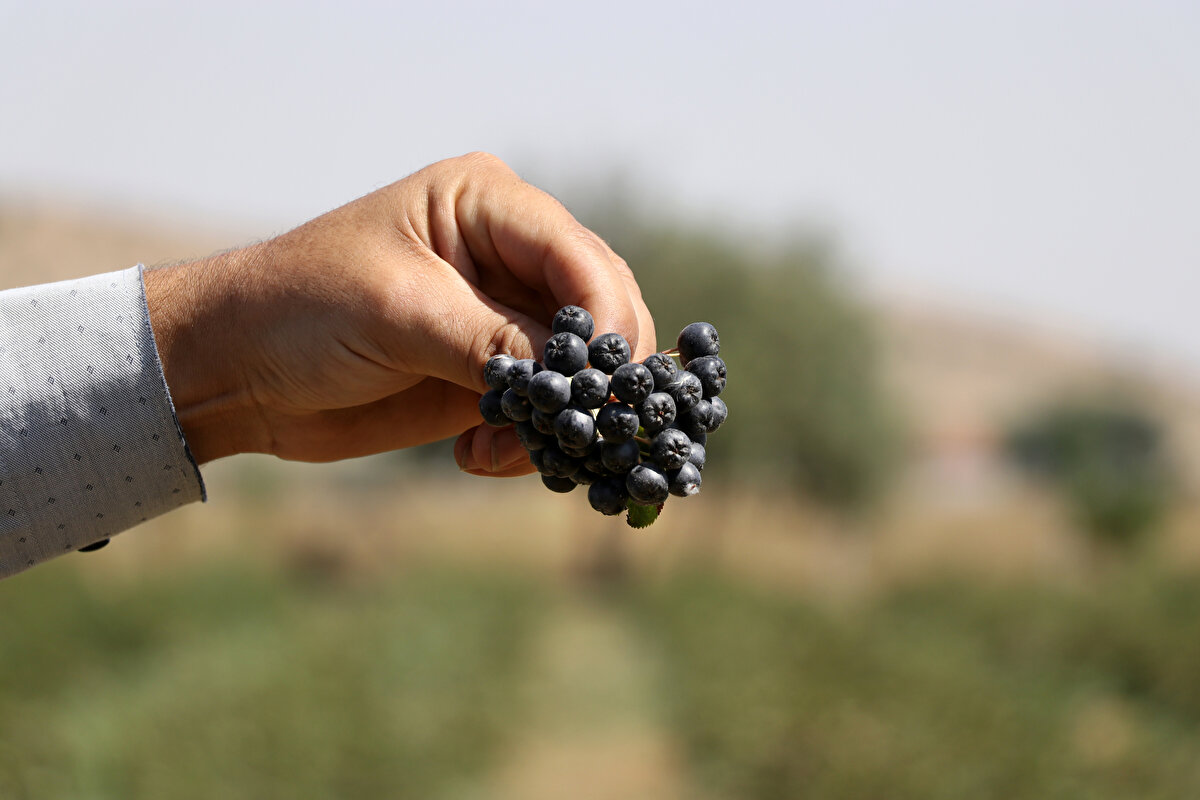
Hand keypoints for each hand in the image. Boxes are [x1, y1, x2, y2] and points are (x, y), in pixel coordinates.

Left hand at [144, 152, 655, 475]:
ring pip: (579, 371)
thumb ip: (492, 343)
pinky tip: (476, 456)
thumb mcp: (399, 313)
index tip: (607, 379)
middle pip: (598, 312)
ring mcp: (502, 317)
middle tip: (574, 428)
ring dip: (560, 418)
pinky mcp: (489, 374)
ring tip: (506, 450)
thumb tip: (576, 380)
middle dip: (591, 376)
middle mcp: (507, 255)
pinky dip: (531, 442)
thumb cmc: (300, 310)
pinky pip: (544, 411)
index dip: (605, 316)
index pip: (578, 256)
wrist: (236, 371)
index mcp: (487, 205)